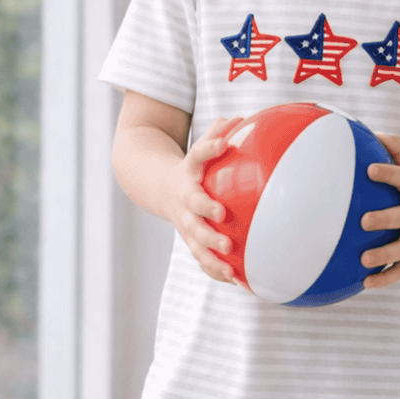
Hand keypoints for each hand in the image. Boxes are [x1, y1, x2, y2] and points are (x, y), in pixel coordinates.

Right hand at [167, 117, 243, 283]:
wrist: (157, 187)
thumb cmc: (192, 168)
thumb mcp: (199, 149)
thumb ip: (216, 134)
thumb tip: (241, 118)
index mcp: (188, 173)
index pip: (197, 155)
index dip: (209, 147)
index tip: (224, 144)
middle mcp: (184, 200)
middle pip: (193, 208)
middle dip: (206, 213)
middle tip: (223, 216)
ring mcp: (185, 223)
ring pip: (195, 241)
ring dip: (211, 253)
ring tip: (230, 263)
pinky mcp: (190, 240)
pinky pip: (202, 259)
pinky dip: (216, 270)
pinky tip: (238, 280)